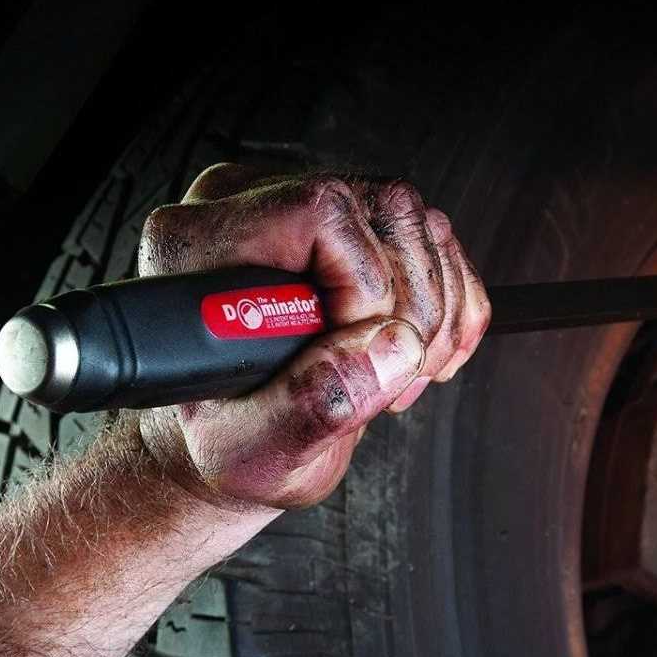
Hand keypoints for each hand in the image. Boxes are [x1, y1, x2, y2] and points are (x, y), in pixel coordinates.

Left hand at [134, 165, 490, 509]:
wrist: (235, 438)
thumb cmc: (225, 440)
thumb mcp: (253, 450)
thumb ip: (314, 402)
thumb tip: (396, 349)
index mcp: (201, 243)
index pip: (315, 211)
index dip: (362, 282)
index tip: (353, 349)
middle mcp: (252, 206)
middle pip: (384, 208)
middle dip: (411, 308)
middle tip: (388, 380)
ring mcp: (311, 209)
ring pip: (418, 225)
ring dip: (437, 314)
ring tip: (399, 377)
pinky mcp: (356, 227)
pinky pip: (438, 244)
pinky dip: (455, 307)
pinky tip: (420, 356)